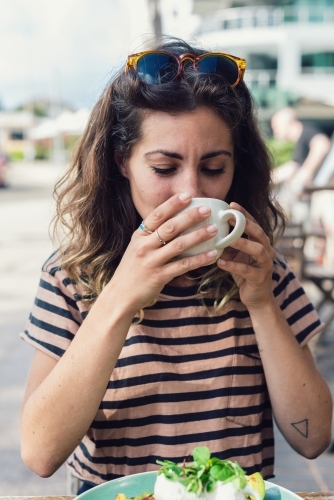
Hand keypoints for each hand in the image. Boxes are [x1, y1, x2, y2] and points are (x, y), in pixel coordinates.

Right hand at [106, 193, 218, 312]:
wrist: (120, 295)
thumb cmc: (132, 270)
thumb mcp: (137, 247)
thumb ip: (151, 235)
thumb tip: (173, 221)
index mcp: (139, 235)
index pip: (157, 214)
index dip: (173, 204)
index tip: (187, 195)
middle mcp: (144, 246)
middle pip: (170, 227)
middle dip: (190, 216)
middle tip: (207, 210)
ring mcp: (151, 261)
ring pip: (178, 245)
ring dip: (198, 236)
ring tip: (214, 230)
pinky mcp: (159, 276)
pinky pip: (183, 265)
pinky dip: (199, 259)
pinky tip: (212, 255)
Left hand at [217, 202, 275, 309]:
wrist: (255, 298)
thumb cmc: (244, 273)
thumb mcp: (234, 255)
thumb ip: (227, 243)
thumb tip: (210, 230)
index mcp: (261, 242)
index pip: (253, 223)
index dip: (244, 213)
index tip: (231, 204)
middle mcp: (267, 250)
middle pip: (259, 233)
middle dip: (245, 223)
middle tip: (230, 216)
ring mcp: (266, 264)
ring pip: (258, 250)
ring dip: (242, 243)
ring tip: (225, 240)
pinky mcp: (260, 278)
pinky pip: (247, 270)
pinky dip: (233, 266)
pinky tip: (220, 262)